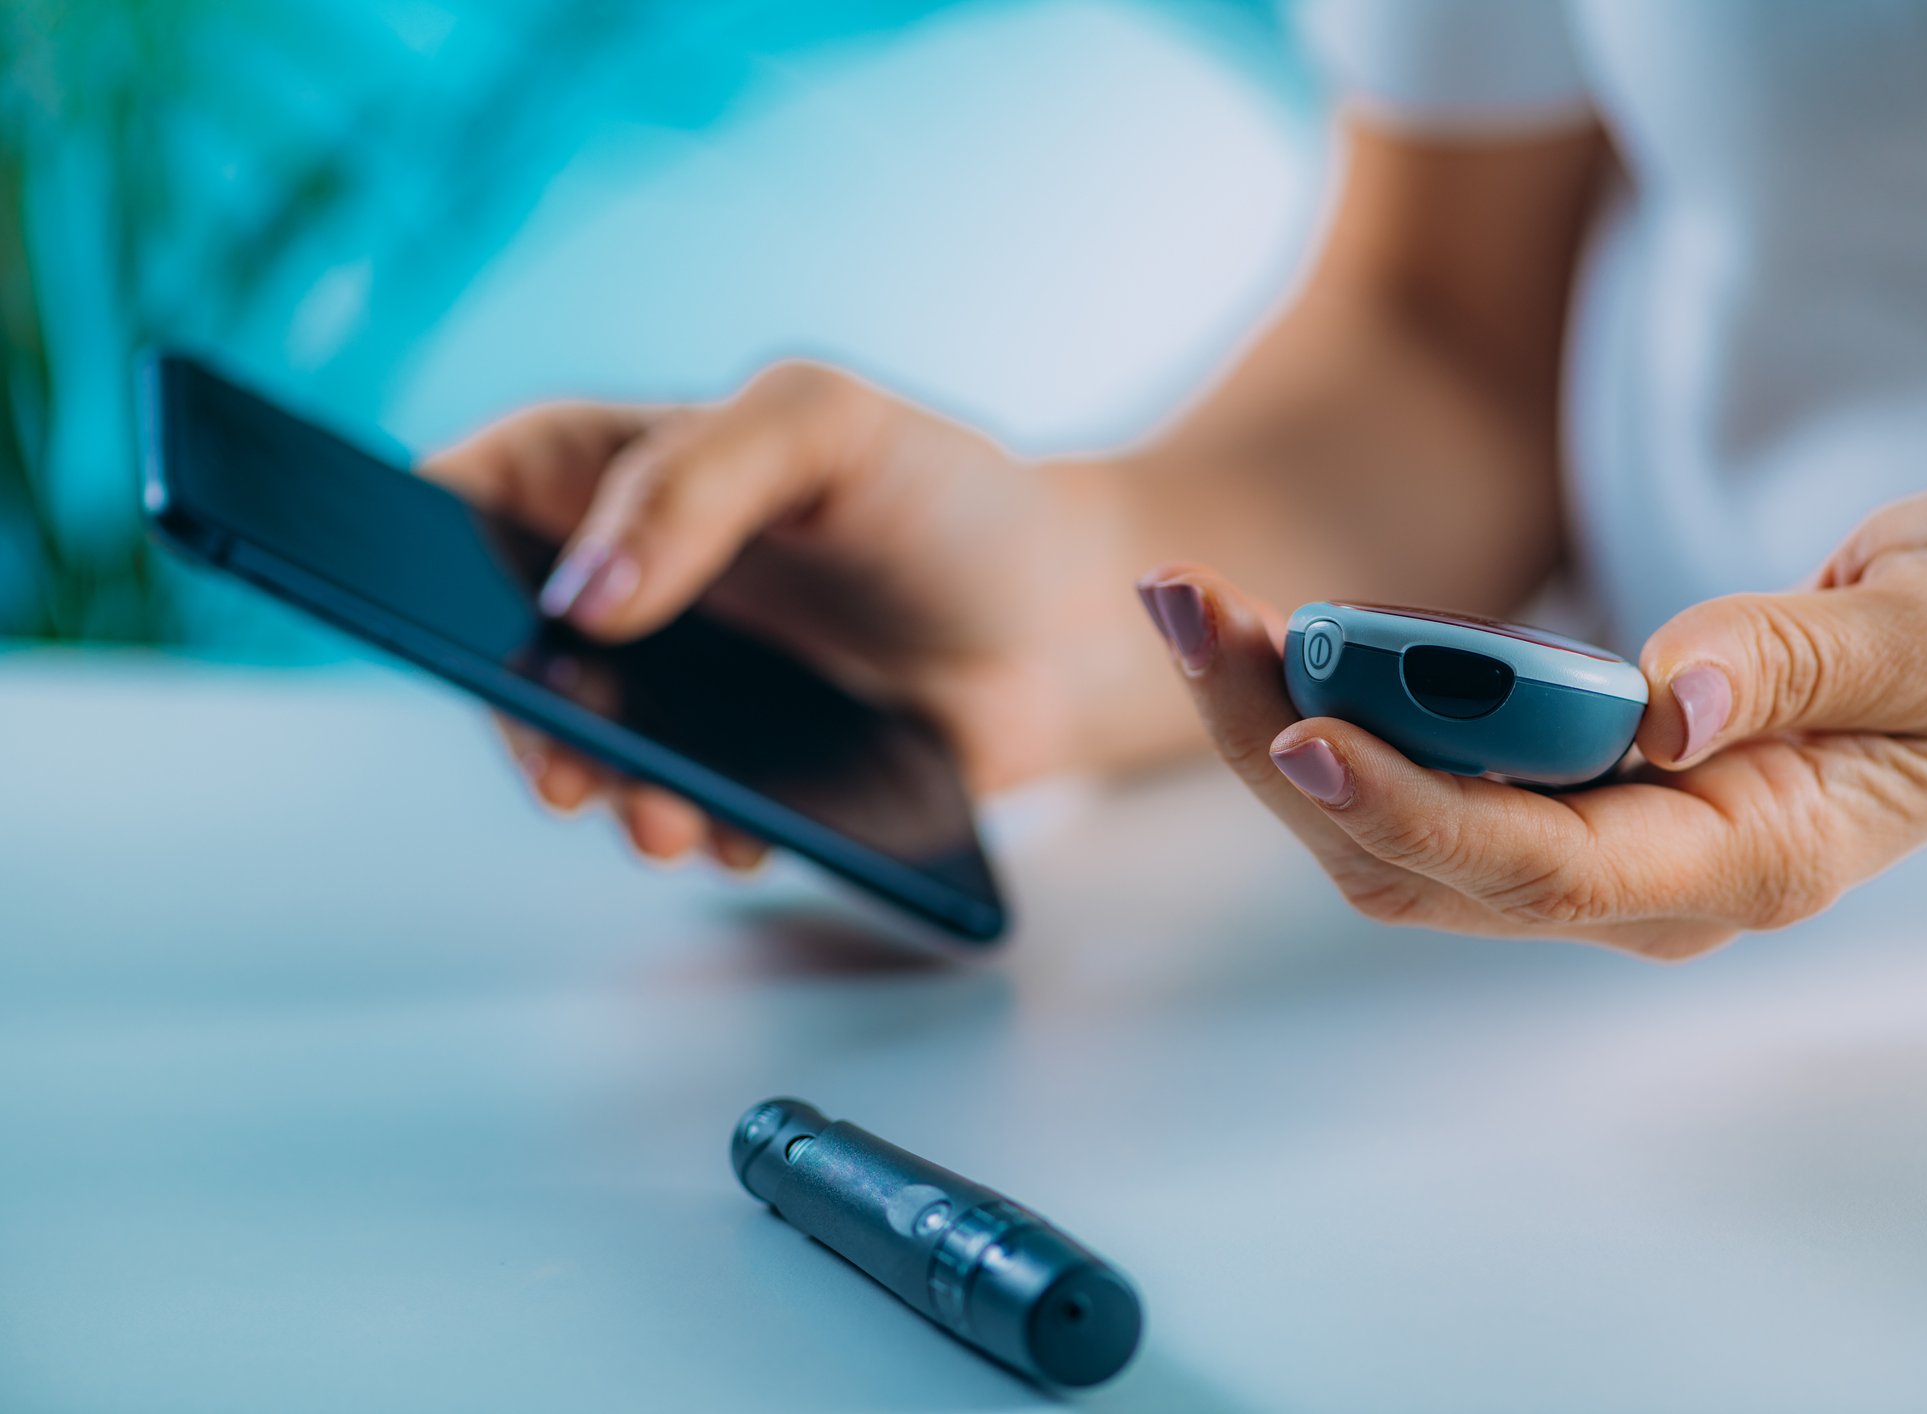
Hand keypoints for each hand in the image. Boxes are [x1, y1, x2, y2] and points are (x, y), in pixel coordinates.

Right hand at [425, 363, 1136, 868]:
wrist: (1073, 623)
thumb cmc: (945, 497)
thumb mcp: (825, 428)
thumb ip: (699, 482)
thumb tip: (582, 599)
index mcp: (617, 472)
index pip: (467, 493)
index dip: (406, 543)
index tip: (400, 599)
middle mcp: (629, 585)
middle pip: (506, 650)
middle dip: (520, 715)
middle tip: (563, 765)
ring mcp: (678, 687)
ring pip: (587, 750)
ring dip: (609, 794)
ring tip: (665, 821)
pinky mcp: (738, 771)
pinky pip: (682, 811)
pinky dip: (701, 830)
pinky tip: (747, 834)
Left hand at [1143, 476, 1926, 958]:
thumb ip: (1808, 660)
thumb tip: (1669, 698)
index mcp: (1750, 855)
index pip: (1546, 864)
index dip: (1417, 804)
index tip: (1309, 727)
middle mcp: (1650, 875)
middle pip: (1422, 859)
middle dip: (1289, 746)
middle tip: (1190, 609)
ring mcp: (1601, 839)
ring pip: (1395, 829)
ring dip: (1283, 725)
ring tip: (1194, 607)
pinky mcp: (1570, 787)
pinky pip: (1420, 778)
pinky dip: (1335, 709)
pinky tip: (1272, 634)